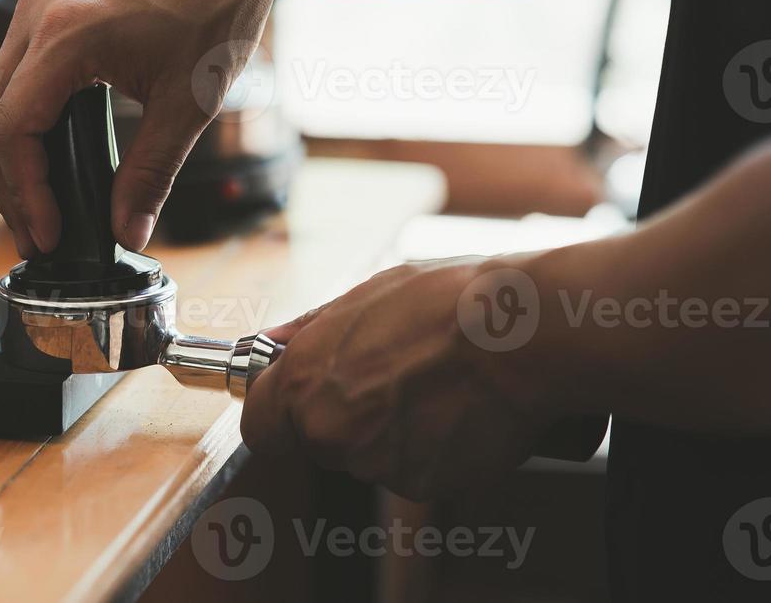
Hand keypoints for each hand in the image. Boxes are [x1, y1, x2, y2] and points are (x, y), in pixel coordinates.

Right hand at [0, 0, 296, 257]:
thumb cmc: (221, 0)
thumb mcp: (190, 101)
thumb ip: (151, 172)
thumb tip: (128, 231)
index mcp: (65, 34)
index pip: (11, 130)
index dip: (25, 193)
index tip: (49, 235)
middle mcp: (39, 13)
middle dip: (7, 184)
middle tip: (38, 234)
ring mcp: (40, 4)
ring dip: (9, 154)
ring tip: (42, 205)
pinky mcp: (52, 4)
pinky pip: (14, 72)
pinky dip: (22, 119)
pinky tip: (53, 154)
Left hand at [240, 254, 569, 501]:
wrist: (519, 336)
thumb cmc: (446, 303)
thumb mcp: (363, 295)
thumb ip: (309, 329)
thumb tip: (275, 341)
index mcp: (304, 381)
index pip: (261, 427)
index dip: (280, 416)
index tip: (298, 405)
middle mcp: (331, 430)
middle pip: (319, 442)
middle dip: (346, 418)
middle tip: (392, 380)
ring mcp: (377, 463)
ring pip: (370, 457)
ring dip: (393, 434)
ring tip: (433, 388)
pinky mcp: (425, 485)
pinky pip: (415, 471)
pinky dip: (432, 451)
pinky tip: (455, 412)